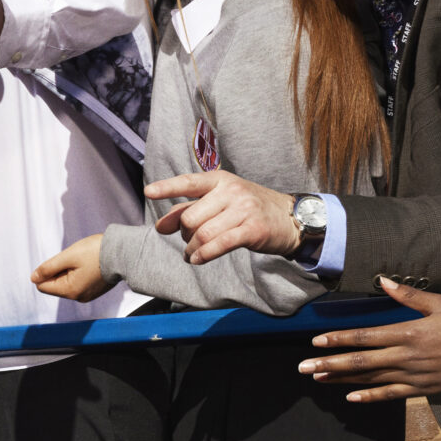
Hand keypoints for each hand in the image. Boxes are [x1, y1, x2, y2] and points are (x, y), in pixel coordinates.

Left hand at [33, 234, 113, 300]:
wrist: (124, 251)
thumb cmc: (96, 252)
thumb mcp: (67, 256)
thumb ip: (48, 268)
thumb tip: (33, 278)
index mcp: (70, 291)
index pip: (43, 286)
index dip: (46, 271)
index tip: (61, 260)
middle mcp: (78, 297)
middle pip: (55, 284)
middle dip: (59, 270)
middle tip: (75, 259)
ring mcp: (88, 295)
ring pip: (67, 282)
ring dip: (70, 270)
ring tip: (85, 261)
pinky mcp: (95, 290)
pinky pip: (79, 281)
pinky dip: (80, 272)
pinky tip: (91, 264)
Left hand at [147, 171, 299, 261]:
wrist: (291, 218)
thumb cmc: (250, 209)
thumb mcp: (221, 202)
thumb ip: (191, 209)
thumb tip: (161, 226)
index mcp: (220, 180)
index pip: (189, 182)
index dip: (167, 187)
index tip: (149, 192)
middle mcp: (231, 191)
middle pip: (191, 216)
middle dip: (184, 233)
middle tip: (189, 240)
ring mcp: (244, 209)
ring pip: (203, 233)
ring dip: (191, 249)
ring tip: (191, 254)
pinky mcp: (253, 230)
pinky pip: (219, 244)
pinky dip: (204, 255)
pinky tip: (197, 260)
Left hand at [298, 278, 440, 400]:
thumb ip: (409, 296)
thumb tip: (384, 281)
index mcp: (409, 333)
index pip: (365, 338)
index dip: (338, 341)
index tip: (316, 343)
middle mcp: (408, 357)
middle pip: (361, 362)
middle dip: (329, 364)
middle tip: (303, 367)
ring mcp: (416, 376)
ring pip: (372, 380)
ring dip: (343, 381)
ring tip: (319, 380)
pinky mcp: (426, 389)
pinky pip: (393, 394)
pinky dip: (371, 396)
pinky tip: (351, 397)